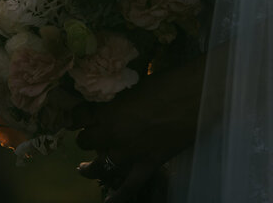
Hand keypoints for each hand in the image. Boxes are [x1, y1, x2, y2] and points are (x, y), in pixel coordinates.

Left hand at [76, 59, 203, 202]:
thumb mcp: (133, 86)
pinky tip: (108, 202)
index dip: (78, 116)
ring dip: (92, 165)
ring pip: (100, 165)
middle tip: (92, 133)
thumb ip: (118, 100)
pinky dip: (117, 197)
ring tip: (84, 167)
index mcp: (107, 110)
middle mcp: (112, 134)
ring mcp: (128, 153)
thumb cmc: (167, 82)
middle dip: (87, 137)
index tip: (80, 115)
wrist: (194, 96)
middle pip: (85, 141)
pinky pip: (129, 187)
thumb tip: (113, 104)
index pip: (78, 116)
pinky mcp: (147, 165)